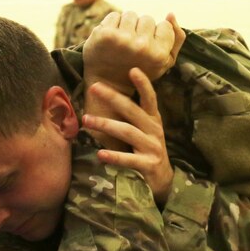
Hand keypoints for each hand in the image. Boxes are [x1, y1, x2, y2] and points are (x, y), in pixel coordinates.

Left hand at [83, 68, 172, 204]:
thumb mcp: (145, 131)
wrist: (163, 181)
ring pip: (128, 132)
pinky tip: (100, 154)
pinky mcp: (148, 165)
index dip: (143, 84)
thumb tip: (107, 95)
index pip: (150, 98)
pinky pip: (129, 160)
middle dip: (113, 98)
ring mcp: (152, 148)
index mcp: (153, 120)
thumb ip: (133, 116)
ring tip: (86, 120)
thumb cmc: (147, 151)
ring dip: (106, 124)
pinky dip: (114, 157)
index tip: (132, 69)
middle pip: (133, 111)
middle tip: (94, 87)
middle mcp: (154, 131)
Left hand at [84, 10, 184, 94]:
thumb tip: (171, 13)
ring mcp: (123, 40)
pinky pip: (114, 15)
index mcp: (159, 55)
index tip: (148, 47)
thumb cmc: (141, 69)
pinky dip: (112, 24)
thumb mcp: (164, 61)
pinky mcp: (106, 34)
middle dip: (141, 29)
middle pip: (148, 19)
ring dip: (126, 25)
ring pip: (131, 15)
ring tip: (122, 41)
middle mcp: (142, 47)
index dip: (156, 34)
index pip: (165, 26)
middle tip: (133, 46)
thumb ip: (176, 39)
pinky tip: (111, 39)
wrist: (108, 82)